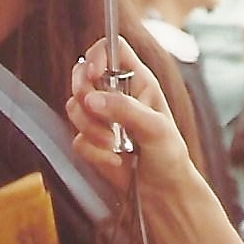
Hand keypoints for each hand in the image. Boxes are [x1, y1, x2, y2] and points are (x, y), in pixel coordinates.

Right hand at [66, 37, 194, 198]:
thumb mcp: (156, 128)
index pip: (111, 49)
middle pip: (82, 73)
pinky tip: (115, 160)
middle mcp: (116, 95)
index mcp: (137, 81)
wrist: (164, 194)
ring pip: (74, 106)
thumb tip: (93, 99)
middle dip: (83, 92)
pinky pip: (77, 139)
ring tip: (115, 144)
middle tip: (95, 109)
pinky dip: (94, 152)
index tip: (94, 74)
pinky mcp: (91, 141)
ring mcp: (101, 118)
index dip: (98, 55)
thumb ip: (125, 109)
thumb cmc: (170, 156)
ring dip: (92, 129)